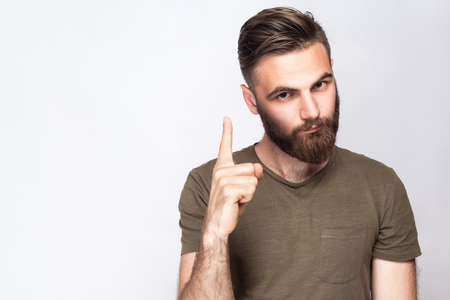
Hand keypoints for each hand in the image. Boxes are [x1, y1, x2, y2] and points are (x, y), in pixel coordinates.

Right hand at [204, 117, 262, 239]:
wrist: (218, 224)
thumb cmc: (230, 205)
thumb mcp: (244, 186)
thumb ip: (252, 174)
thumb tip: (259, 168)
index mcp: (222, 168)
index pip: (225, 146)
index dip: (227, 131)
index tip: (226, 118)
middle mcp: (220, 171)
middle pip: (253, 168)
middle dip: (252, 183)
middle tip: (239, 194)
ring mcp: (222, 180)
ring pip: (254, 180)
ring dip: (250, 192)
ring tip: (237, 199)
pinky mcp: (228, 189)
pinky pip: (251, 189)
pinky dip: (248, 199)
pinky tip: (236, 203)